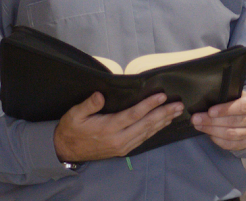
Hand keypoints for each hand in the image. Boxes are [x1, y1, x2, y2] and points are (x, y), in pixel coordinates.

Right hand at [53, 92, 184, 161]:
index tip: (162, 96)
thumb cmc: (71, 129)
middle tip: (178, 105)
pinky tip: (163, 123)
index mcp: (108, 128)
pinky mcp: (124, 149)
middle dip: (164, 114)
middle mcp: (119, 139)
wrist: (67, 150)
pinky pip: (144, 139)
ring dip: (163, 122)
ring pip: (147, 132)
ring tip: (176, 112)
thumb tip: (100, 95)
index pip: (133, 115)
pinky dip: (155, 130)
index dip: (149, 105)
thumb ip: (88, 105)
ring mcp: (123, 146)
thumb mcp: (74, 114)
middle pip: (146, 125)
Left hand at [191, 91, 245, 150]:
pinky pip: (230, 144)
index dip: (225, 110)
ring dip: (212, 130)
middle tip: (196, 119)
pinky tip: (209, 134)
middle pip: (233, 122)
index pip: (241, 106)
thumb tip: (205, 101)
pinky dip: (217, 140)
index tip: (210, 111)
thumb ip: (225, 96)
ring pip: (231, 134)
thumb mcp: (235, 94)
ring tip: (199, 126)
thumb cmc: (238, 102)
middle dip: (212, 121)